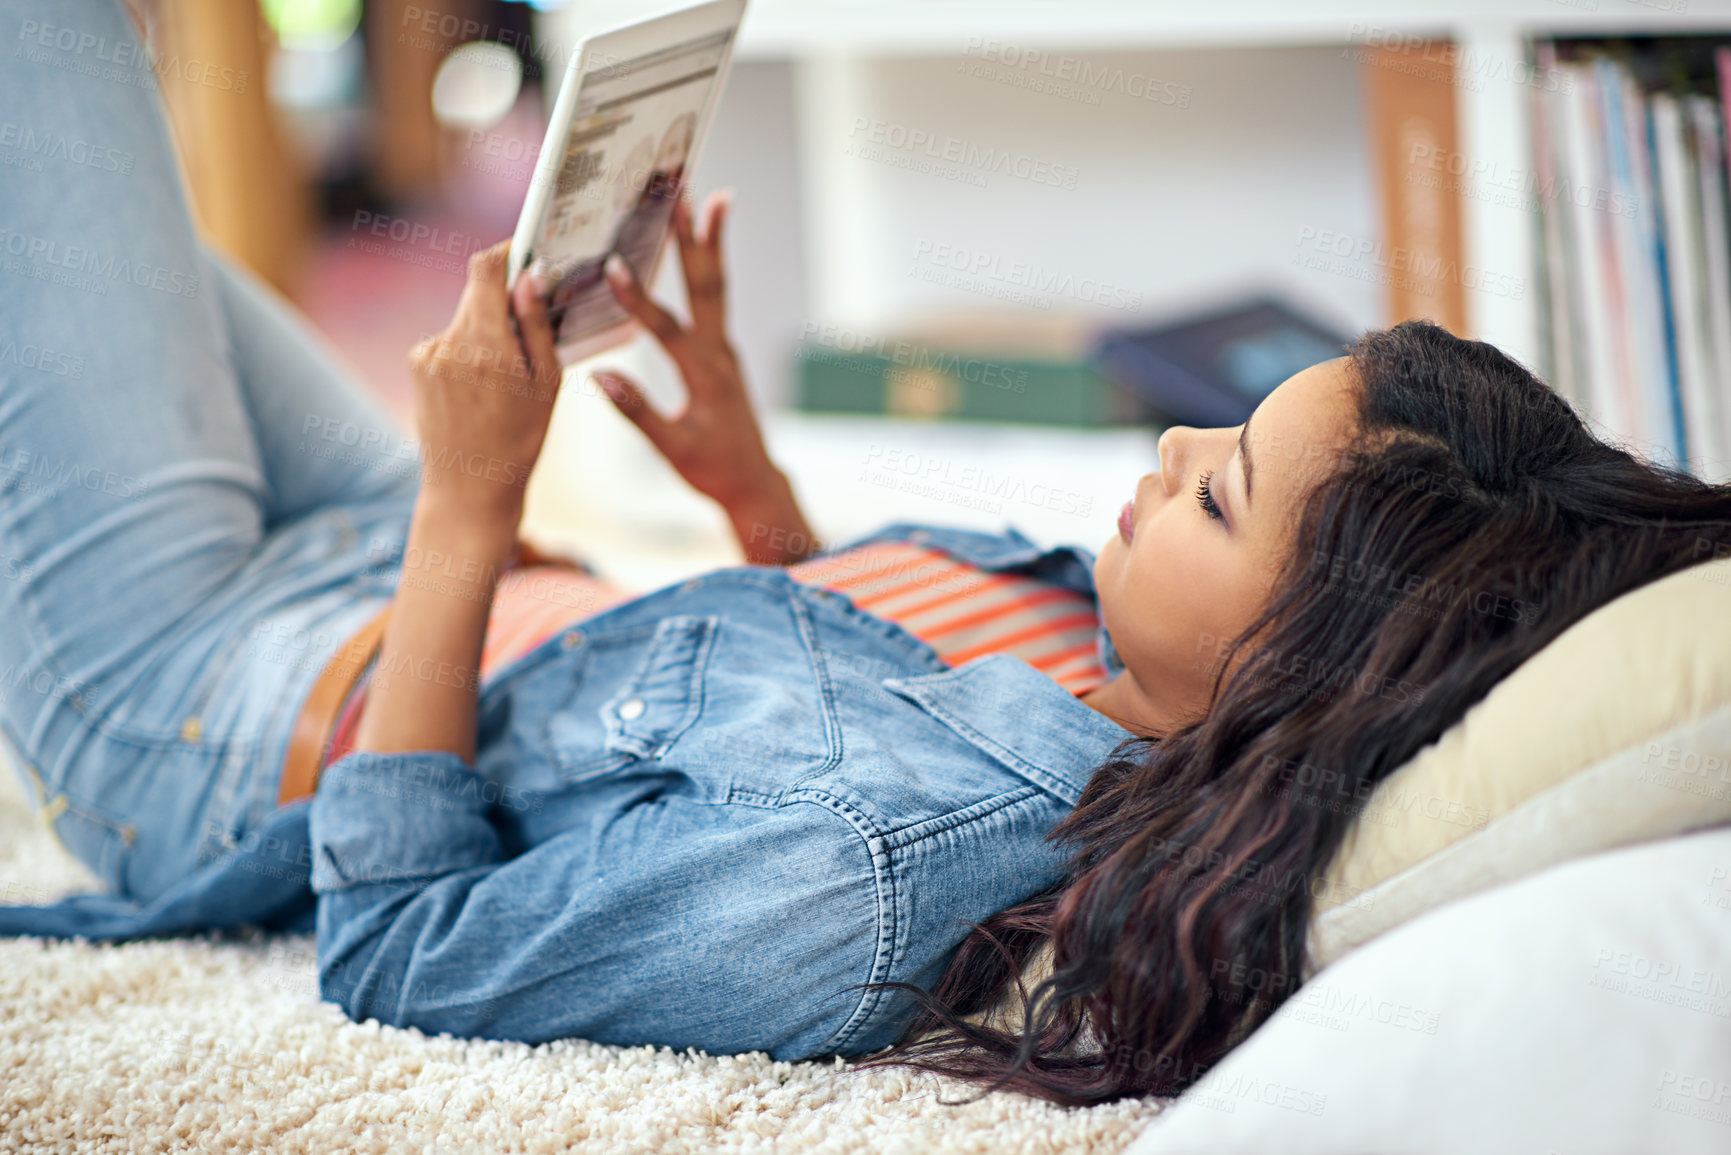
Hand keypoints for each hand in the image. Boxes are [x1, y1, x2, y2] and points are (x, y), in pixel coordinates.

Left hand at [408, 241, 561, 522]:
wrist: (469, 490)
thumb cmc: (520, 442)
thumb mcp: (546, 385)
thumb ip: (537, 325)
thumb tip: (533, 274)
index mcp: (486, 344)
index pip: (486, 268)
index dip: (507, 251)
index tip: (529, 252)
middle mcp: (450, 342)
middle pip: (479, 292)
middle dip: (506, 300)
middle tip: (533, 326)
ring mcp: (428, 353)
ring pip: (467, 317)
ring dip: (489, 329)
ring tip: (508, 375)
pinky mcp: (418, 364)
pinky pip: (451, 339)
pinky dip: (471, 349)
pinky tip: (483, 387)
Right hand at [592, 190, 783, 511]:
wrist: (754, 482)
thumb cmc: (713, 470)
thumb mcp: (673, 450)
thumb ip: (638, 413)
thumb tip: (599, 377)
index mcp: (704, 375)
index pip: (667, 329)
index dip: (638, 299)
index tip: (614, 265)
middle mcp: (719, 353)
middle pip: (706, 286)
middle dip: (694, 238)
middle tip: (685, 192)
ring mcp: (724, 348)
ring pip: (715, 286)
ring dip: (708, 241)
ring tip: (706, 197)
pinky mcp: (722, 351)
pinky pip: (715, 299)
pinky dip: (708, 266)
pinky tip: (700, 243)